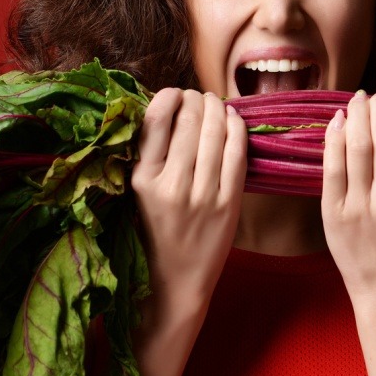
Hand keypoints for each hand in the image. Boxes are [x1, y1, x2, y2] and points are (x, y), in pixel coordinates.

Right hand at [131, 88, 246, 305]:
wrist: (176, 281)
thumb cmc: (154, 233)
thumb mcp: (138, 194)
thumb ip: (150, 157)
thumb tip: (169, 108)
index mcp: (142, 179)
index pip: (156, 119)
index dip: (170, 96)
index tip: (175, 93)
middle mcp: (171, 185)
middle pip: (189, 120)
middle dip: (196, 99)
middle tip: (198, 97)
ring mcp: (203, 195)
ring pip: (215, 132)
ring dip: (217, 108)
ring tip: (214, 103)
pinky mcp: (228, 204)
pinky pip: (237, 154)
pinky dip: (237, 129)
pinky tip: (233, 119)